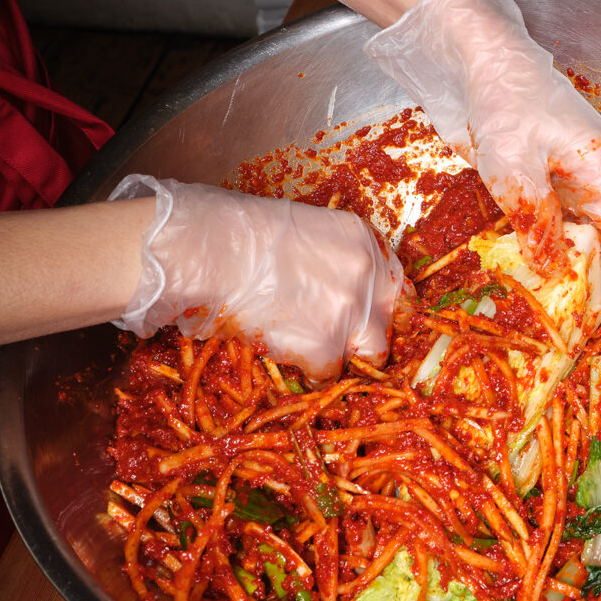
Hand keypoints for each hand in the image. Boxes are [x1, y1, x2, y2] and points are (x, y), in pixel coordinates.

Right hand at [109, 177, 402, 379]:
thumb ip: (329, 257)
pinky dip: (307, 369)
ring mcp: (350, 312)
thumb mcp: (300, 228)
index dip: (377, 304)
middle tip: (337, 337)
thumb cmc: (233, 234)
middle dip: (368, 334)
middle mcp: (366, 274)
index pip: (393, 282)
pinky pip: (329, 372)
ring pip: (370, 353)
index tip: (365, 316)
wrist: (206, 252)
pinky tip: (281, 351)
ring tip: (307, 347)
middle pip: (390, 320)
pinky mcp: (325, 346)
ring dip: (343, 355)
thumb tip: (330, 284)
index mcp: (361, 238)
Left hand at [365, 0, 600, 306]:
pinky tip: (528, 271)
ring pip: (580, 234)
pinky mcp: (544, 177)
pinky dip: (546, 247)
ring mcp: (571, 177)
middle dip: (593, 282)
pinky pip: (554, 221)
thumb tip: (554, 272)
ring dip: (567, 268)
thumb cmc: (505, 98)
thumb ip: (537, 222)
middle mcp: (597, 177)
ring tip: (552, 307)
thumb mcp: (515, 167)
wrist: (476, 57)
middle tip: (573, 324)